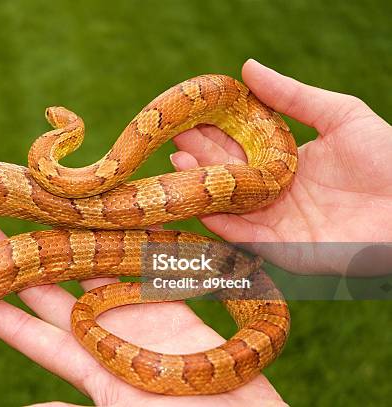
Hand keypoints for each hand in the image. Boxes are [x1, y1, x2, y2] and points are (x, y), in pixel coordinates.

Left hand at [0, 220, 286, 406]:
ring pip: (96, 269)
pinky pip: (146, 266)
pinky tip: (107, 216)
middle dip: (22, 261)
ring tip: (39, 211)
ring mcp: (142, 316)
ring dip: (69, 241)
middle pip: (55, 291)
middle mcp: (110, 335)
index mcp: (90, 367)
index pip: (33, 336)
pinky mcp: (176, 305)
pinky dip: (128, 241)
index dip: (0, 314)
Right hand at [171, 59, 391, 273]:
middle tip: (172, 138)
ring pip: (231, 205)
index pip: (241, 147)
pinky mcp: (284, 251)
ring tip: (178, 165)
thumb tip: (247, 67)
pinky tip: (201, 204)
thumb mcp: (340, 115)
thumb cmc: (388, 158)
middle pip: (230, 174)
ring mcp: (278, 223)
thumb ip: (293, 96)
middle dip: (201, 157)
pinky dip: (221, 224)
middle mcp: (276, 193)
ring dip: (203, 188)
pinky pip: (246, 238)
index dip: (215, 133)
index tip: (188, 118)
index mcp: (287, 163)